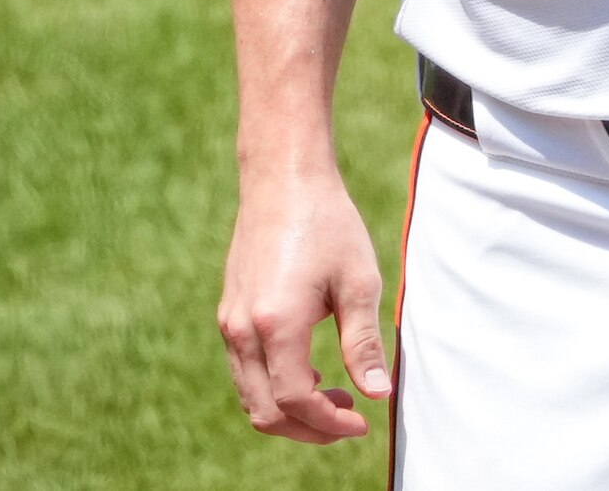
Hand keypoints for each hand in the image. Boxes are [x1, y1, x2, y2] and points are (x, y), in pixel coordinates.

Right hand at [217, 165, 393, 443]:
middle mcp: (243, 329)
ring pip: (250, 396)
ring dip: (290, 411)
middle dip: (309, 428)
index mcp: (277, 323)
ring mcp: (230, 322)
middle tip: (350, 417)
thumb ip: (363, 343)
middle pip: (266, 411)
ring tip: (334, 395)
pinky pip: (244, 371)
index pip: (296, 401)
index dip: (329, 423)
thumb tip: (378, 394)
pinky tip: (310, 371)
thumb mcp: (358, 282)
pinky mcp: (229, 313)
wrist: (283, 179)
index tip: (362, 422)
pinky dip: (273, 387)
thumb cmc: (327, 224)